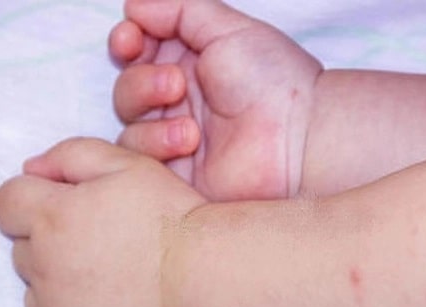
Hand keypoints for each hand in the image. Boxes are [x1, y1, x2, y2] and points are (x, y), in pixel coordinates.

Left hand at [0, 138, 205, 306]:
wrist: (211, 281)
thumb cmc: (174, 219)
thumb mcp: (130, 165)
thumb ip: (73, 154)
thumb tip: (31, 169)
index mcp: (52, 215)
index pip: (8, 203)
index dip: (34, 201)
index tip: (68, 209)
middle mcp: (43, 266)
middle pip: (23, 251)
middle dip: (52, 244)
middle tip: (105, 245)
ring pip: (36, 297)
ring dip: (61, 287)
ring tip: (114, 281)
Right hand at [109, 0, 322, 200]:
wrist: (299, 137)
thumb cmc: (273, 80)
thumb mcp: (227, 29)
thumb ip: (177, 11)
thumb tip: (133, 6)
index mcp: (191, 62)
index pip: (138, 50)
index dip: (126, 42)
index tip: (130, 39)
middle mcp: (180, 99)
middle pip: (127, 86)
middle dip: (141, 80)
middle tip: (176, 84)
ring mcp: (176, 136)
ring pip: (128, 123)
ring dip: (149, 114)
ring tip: (190, 124)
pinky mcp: (177, 171)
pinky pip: (140, 157)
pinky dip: (156, 144)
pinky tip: (190, 141)